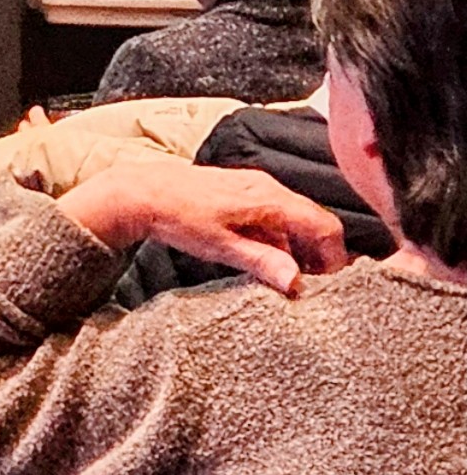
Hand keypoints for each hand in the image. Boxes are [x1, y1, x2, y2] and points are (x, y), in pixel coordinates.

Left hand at [61, 160, 349, 295]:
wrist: (141, 192)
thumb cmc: (179, 217)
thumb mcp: (221, 247)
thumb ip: (261, 262)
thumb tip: (296, 282)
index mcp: (269, 198)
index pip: (325, 225)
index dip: (335, 257)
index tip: (328, 284)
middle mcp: (267, 188)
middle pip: (314, 223)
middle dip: (319, 255)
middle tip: (311, 285)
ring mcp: (255, 189)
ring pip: (295, 221)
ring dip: (299, 249)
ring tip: (288, 278)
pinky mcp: (242, 194)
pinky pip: (275, 217)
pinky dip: (279, 240)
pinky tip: (267, 261)